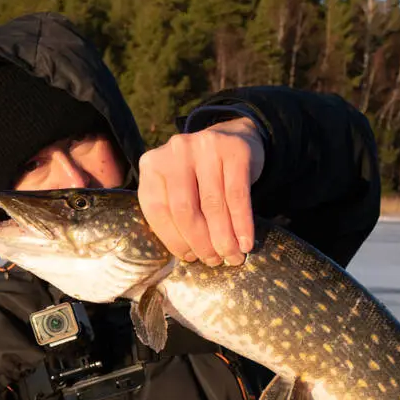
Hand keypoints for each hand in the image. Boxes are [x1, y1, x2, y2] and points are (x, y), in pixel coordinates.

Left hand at [138, 116, 265, 266]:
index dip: (174, 240)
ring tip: (233, 257)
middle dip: (201, 243)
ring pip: (213, 205)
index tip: (190, 258)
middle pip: (185, 209)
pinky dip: (242, 224)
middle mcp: (176, 150)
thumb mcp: (177, 186)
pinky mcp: (234, 149)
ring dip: (224, 238)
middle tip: (214, 261)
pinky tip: (246, 243)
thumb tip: (190, 255)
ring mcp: (205, 145)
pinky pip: (237, 196)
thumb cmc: (200, 175)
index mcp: (152, 165)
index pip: (158, 210)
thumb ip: (173, 212)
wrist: (232, 138)